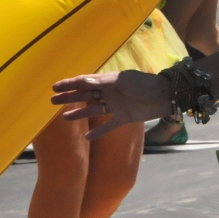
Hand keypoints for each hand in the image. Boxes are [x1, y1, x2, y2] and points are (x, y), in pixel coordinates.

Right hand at [52, 70, 172, 140]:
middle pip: (86, 95)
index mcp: (110, 81)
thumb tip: (84, 81)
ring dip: (80, 114)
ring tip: (65, 118)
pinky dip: (98, 131)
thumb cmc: (145, 84)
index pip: (86, 82)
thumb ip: (104, 82)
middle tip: (53, 101)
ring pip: (94, 111)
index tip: (55, 86)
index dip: (70, 84)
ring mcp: (117, 106)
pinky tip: (87, 137)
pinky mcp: (124, 118)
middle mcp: (111, 93)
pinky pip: (108, 126)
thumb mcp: (123, 80)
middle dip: (70, 98)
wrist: (165, 96)